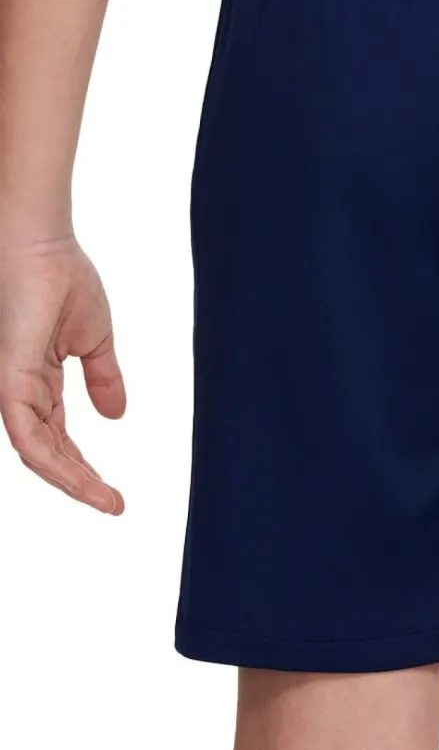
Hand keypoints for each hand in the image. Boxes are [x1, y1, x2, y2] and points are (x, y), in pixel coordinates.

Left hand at [0, 236, 124, 514]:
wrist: (41, 244)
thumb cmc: (62, 278)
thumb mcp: (95, 340)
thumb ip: (103, 378)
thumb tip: (116, 415)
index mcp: (37, 381)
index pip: (58, 437)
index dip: (84, 467)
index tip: (116, 495)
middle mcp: (19, 391)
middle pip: (48, 452)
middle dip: (81, 482)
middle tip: (114, 505)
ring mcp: (11, 389)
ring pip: (37, 453)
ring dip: (72, 481)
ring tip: (105, 501)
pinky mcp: (9, 382)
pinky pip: (29, 437)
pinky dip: (56, 463)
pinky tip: (82, 480)